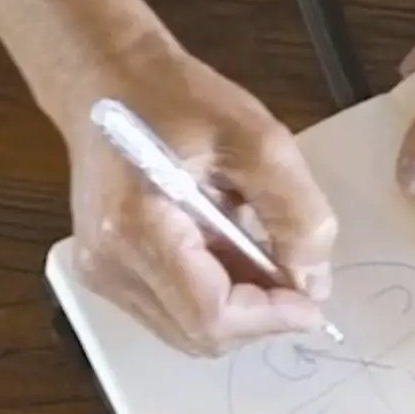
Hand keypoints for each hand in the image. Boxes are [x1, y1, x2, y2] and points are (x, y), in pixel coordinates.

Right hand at [65, 43, 333, 355]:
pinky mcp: (106, 274)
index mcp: (137, 228)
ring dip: (239, 310)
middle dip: (259, 317)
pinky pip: (173, 313)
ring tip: (257, 255)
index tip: (312, 300)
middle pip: (201, 336)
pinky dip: (214, 299)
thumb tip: (313, 284)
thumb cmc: (178, 99)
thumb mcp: (259, 140)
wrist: (107, 77)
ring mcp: (101, 274)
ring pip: (188, 333)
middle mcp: (109, 264)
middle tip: (294, 275)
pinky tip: (228, 256)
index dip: (270, 319)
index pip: (211, 315)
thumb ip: (296, 213)